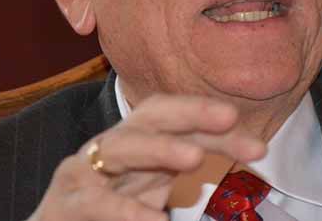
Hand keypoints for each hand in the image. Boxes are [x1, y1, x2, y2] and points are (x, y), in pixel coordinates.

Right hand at [27, 94, 265, 220]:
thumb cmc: (107, 214)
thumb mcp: (155, 193)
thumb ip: (191, 180)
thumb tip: (245, 165)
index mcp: (138, 144)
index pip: (180, 122)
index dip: (217, 128)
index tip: (259, 149)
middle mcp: (111, 147)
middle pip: (150, 115)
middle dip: (190, 111)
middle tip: (229, 116)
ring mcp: (83, 171)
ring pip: (120, 145)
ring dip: (158, 148)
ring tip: (194, 158)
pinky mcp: (62, 202)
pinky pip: (92, 201)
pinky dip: (122, 210)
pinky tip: (153, 220)